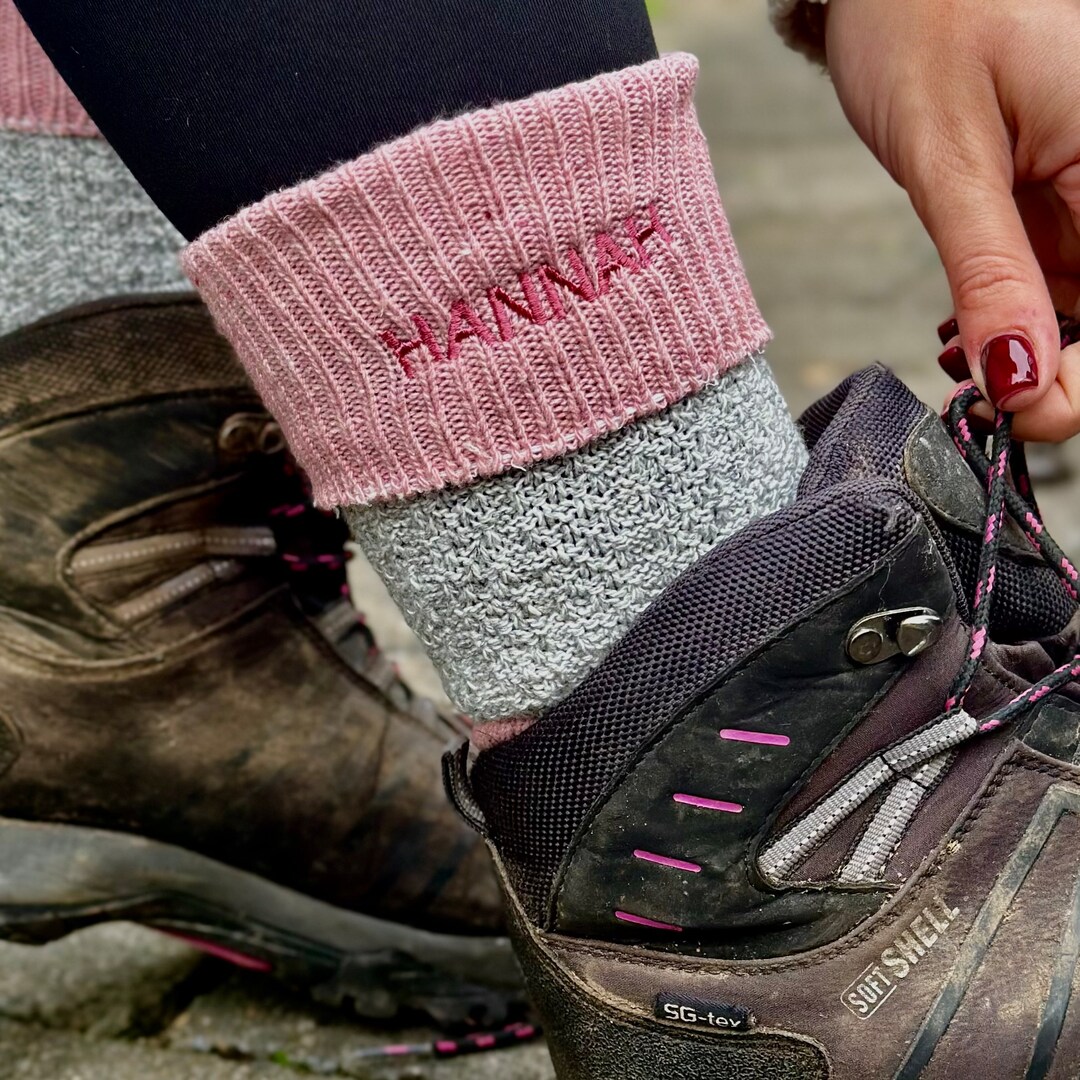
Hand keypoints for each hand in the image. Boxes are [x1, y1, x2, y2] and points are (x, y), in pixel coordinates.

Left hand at [825, 0, 1079, 439]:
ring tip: (957, 351)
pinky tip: (964, 327)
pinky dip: (1007, 318)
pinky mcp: (1061, 203)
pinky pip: (1054, 286)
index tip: (1014, 414)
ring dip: (1021, 352)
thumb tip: (1018, 379)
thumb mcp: (949, 155)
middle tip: (975, 395)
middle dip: (1048, 374)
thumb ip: (989, 271)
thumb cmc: (922, 23)